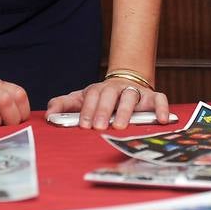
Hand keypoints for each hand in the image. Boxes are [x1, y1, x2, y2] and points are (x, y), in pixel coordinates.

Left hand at [46, 77, 170, 130]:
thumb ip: (63, 105)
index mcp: (98, 90)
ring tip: (121, 126)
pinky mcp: (153, 97)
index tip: (84, 125)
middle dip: (104, 111)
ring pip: (132, 96)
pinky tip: (162, 120)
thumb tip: (48, 115)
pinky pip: (159, 99)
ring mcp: (135, 92)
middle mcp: (117, 89)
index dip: (87, 110)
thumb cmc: (101, 98)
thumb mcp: (80, 99)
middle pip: (110, 95)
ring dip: (126, 111)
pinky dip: (161, 108)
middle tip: (99, 127)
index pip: (91, 96)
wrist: (127, 82)